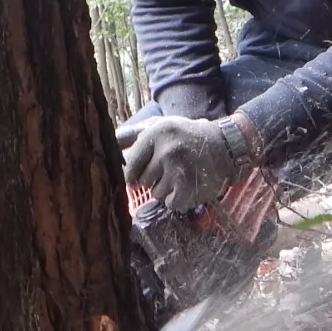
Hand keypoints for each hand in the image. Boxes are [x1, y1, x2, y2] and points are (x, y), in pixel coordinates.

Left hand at [116, 115, 251, 213]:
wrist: (225, 145)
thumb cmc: (185, 135)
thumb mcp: (158, 126)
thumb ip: (131, 135)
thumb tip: (106, 142)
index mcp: (155, 133)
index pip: (129, 164)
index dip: (133, 173)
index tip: (141, 173)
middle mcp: (166, 149)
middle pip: (142, 181)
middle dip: (153, 180)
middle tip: (168, 170)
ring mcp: (179, 168)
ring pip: (156, 194)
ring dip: (166, 190)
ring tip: (180, 176)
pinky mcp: (190, 186)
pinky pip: (171, 204)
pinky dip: (178, 200)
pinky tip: (187, 186)